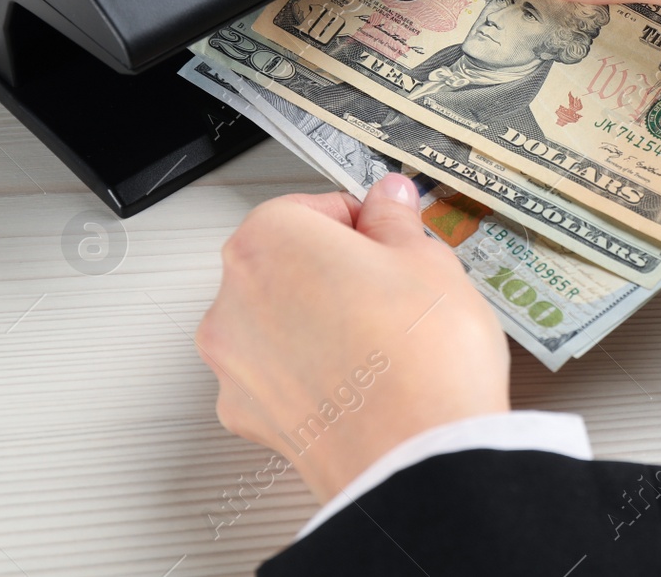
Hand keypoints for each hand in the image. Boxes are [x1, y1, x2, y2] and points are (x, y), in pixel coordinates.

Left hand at [195, 175, 509, 502]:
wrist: (416, 458)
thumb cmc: (419, 359)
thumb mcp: (427, 260)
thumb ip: (396, 220)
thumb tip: (389, 202)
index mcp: (269, 241)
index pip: (314, 207)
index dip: (364, 222)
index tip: (390, 238)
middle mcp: (233, 300)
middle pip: (287, 265)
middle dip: (337, 271)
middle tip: (395, 289)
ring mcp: (234, 366)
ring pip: (280, 323)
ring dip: (322, 324)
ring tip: (386, 340)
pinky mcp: (249, 419)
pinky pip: (280, 377)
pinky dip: (313, 374)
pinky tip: (365, 379)